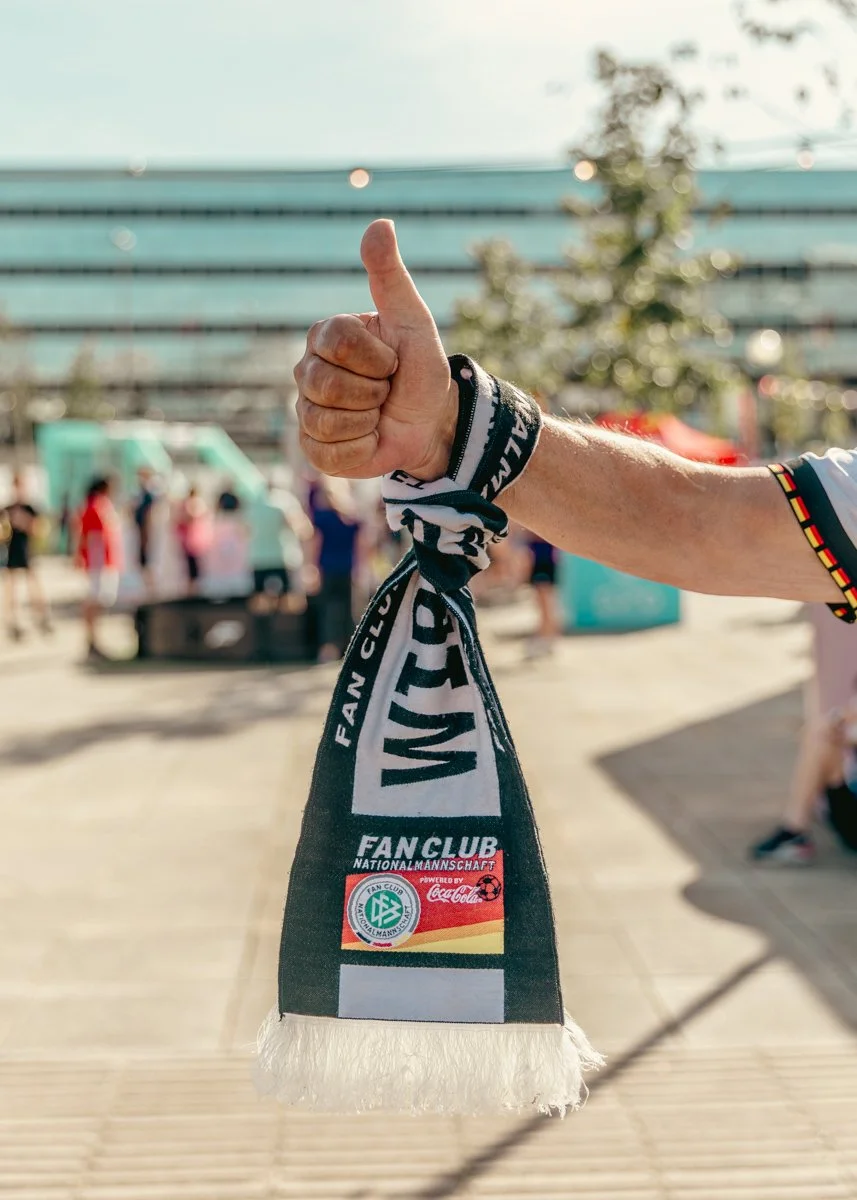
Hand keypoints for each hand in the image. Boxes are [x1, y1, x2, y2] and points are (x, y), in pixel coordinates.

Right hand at [295, 220, 457, 479]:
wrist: (431, 422)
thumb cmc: (419, 369)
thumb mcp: (412, 321)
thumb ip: (391, 278)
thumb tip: (380, 225)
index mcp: (325, 336)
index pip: (339, 343)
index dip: (377, 358)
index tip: (391, 361)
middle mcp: (307, 372)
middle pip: (327, 385)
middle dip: (373, 391)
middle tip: (385, 389)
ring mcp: (307, 412)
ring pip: (327, 421)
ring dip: (368, 421)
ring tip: (377, 414)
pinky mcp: (314, 450)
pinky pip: (331, 454)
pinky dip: (362, 448)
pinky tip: (369, 438)